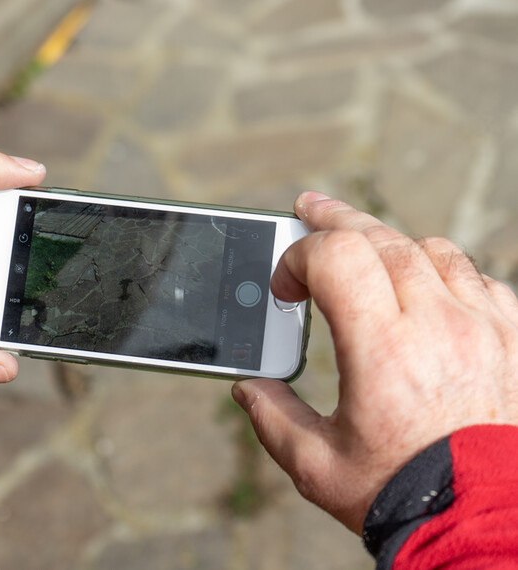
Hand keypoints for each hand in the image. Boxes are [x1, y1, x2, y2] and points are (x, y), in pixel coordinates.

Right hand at [232, 191, 517, 533]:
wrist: (487, 529)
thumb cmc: (402, 497)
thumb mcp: (317, 465)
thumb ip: (272, 417)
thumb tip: (247, 386)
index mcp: (383, 352)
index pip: (336, 257)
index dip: (298, 256)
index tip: (285, 286)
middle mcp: (436, 326)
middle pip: (379, 237)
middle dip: (334, 220)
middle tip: (308, 209)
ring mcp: (482, 327)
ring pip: (429, 248)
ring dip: (386, 243)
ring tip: (362, 250)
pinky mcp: (511, 339)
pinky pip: (476, 277)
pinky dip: (440, 271)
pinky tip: (422, 287)